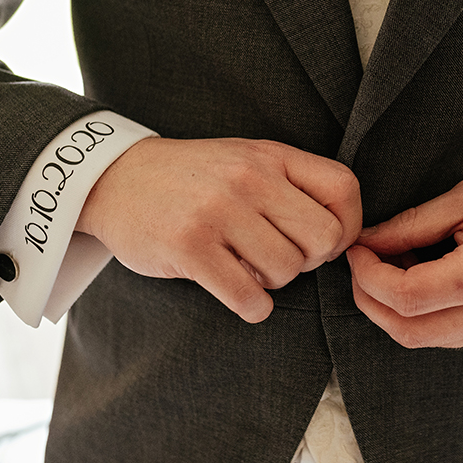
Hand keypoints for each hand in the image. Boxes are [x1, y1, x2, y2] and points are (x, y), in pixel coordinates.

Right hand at [77, 138, 361, 322]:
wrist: (114, 178)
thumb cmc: (192, 178)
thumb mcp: (246, 159)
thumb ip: (291, 185)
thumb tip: (342, 237)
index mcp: (269, 156)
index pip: (344, 189)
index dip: (348, 226)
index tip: (324, 242)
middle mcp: (248, 179)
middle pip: (324, 238)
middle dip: (310, 260)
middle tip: (281, 258)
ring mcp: (218, 212)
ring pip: (287, 271)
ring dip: (273, 283)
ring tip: (247, 267)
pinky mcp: (189, 247)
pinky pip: (249, 297)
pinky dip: (252, 306)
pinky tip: (238, 292)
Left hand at [346, 167, 462, 347]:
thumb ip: (411, 225)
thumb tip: (367, 242)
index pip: (405, 296)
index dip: (368, 276)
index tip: (357, 250)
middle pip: (408, 331)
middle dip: (372, 301)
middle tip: (361, 266)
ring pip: (427, 339)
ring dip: (396, 310)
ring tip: (396, 266)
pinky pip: (451, 336)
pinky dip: (425, 314)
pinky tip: (423, 280)